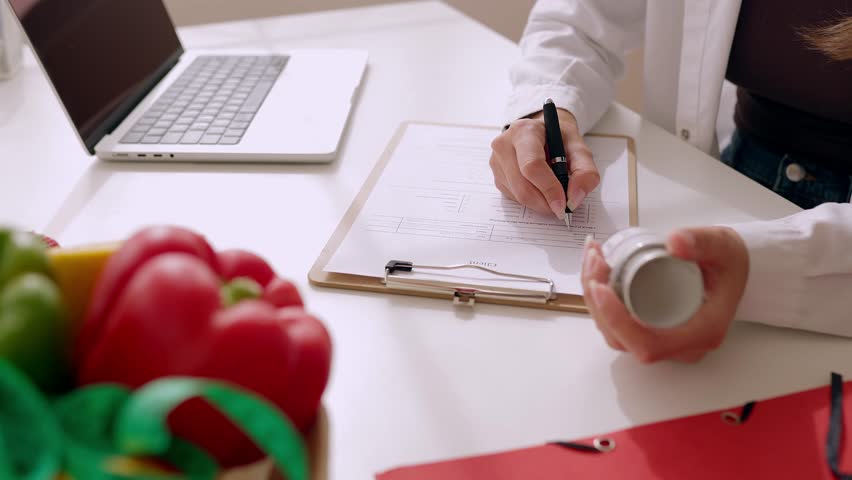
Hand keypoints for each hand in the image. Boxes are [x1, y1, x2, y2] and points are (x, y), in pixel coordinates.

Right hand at [490, 109, 598, 217]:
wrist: (543, 133)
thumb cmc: (559, 140)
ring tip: (553, 192)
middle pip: (522, 186)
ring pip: (518, 196)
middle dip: (545, 203)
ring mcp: (496, 162)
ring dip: (540, 203)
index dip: (549, 189)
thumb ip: (585, 172)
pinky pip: (514, 198)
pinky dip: (531, 200)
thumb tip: (574, 199)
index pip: (532, 166)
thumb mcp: (580, 149)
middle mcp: (504, 145)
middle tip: (561, 207)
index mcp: (525, 131)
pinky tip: (540, 188)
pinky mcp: (496, 177)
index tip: (563, 205)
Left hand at [581, 227, 748, 362]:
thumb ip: (703, 242)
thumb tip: (674, 243)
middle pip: (623, 339)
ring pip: (615, 333)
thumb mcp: (723, 246)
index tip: (601, 288)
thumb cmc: (729, 262)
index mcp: (700, 333)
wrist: (732, 269)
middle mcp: (681, 346)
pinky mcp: (651, 331)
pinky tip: (595, 269)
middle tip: (595, 260)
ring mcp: (664, 341)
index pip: (648, 344)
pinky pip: (617, 325)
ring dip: (595, 299)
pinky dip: (601, 299)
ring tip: (593, 258)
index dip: (617, 321)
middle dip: (598, 302)